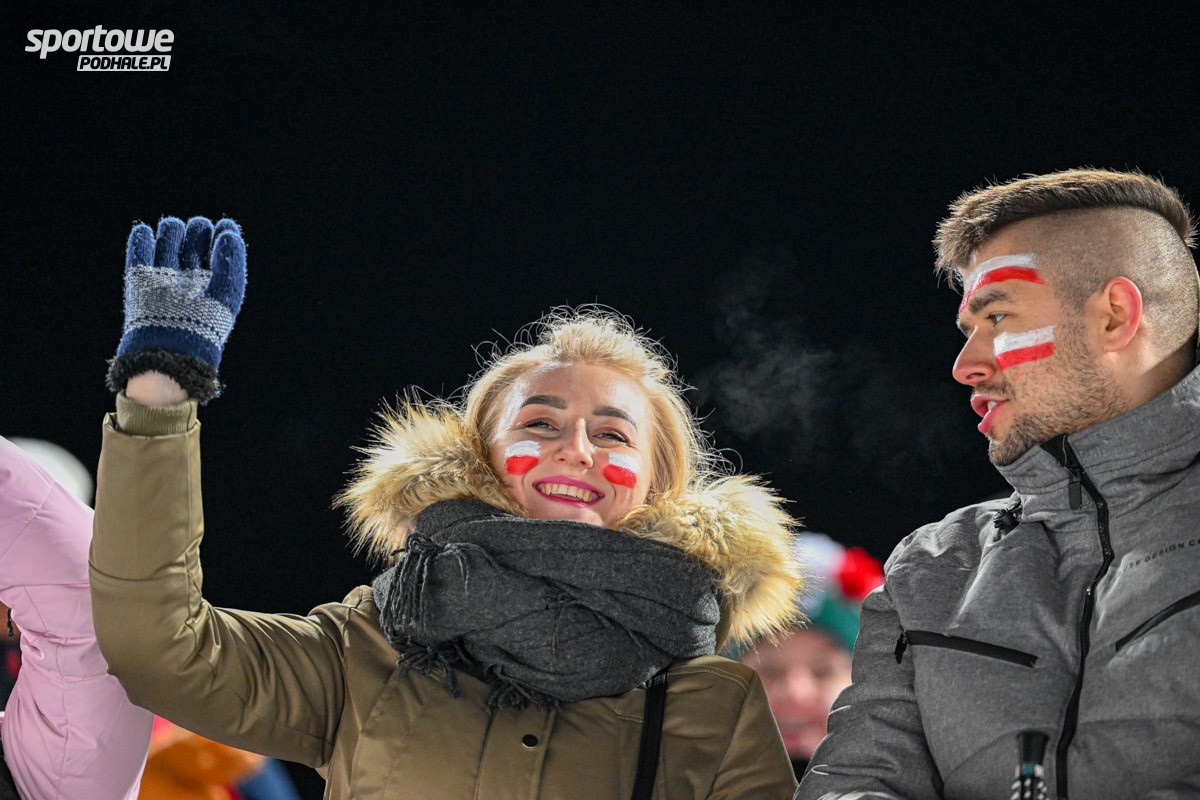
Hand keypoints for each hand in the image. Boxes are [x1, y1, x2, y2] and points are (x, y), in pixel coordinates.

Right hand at [106, 217, 246, 401]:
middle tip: (198, 233)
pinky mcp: (140, 278)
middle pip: (194, 236)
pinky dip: (141, 238)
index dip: (223, 232)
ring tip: (174, 233)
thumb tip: (227, 232)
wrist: (170, 348)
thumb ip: (231, 262)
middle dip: (197, 229)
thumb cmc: (205, 326)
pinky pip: (139, 249)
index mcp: (215, 279)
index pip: (219, 243)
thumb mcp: (226, 293)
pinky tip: (147, 234)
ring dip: (172, 229)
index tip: (223, 229)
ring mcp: (165, 275)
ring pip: (168, 237)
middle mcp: (190, 274)